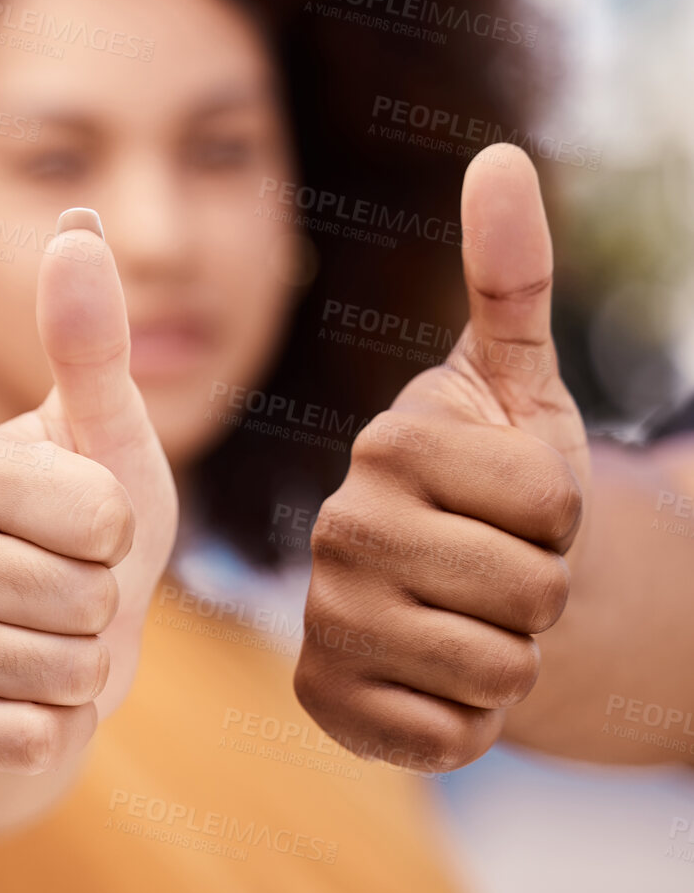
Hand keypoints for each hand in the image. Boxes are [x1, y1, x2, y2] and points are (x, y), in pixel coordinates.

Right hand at [0, 210, 178, 773]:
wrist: (58, 649)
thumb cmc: (92, 534)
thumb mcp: (108, 436)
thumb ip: (93, 340)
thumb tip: (79, 220)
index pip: (100, 517)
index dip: (123, 532)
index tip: (92, 529)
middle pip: (84, 598)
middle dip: (110, 605)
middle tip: (79, 592)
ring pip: (65, 670)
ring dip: (90, 666)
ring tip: (61, 641)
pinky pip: (34, 737)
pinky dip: (60, 726)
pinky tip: (32, 697)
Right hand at [295, 143, 591, 770]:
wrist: (453, 590)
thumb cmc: (501, 488)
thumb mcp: (523, 385)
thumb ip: (513, 277)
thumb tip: (500, 155)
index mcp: (391, 446)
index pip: (553, 506)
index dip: (569, 517)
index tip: (524, 508)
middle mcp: (338, 530)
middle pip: (531, 594)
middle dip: (547, 594)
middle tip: (502, 573)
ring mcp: (325, 619)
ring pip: (494, 672)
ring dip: (514, 661)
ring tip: (473, 625)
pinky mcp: (323, 698)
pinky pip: (444, 736)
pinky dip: (465, 723)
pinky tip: (434, 682)